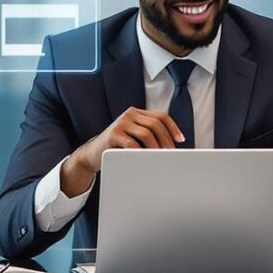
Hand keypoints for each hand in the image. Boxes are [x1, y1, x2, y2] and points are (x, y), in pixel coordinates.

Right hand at [60, 107, 184, 193]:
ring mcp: (120, 123)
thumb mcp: (134, 137)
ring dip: (157, 147)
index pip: (160, 116)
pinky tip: (146, 159)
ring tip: (160, 157)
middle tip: (171, 153)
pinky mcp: (112, 134)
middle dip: (166, 139)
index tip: (180, 140)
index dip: (173, 128)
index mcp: (136, 113)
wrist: (92, 154)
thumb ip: (148, 135)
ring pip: (146, 133)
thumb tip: (171, 146)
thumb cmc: (117, 147)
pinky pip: (132, 143)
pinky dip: (141, 152)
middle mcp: (129, 115)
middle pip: (155, 124)